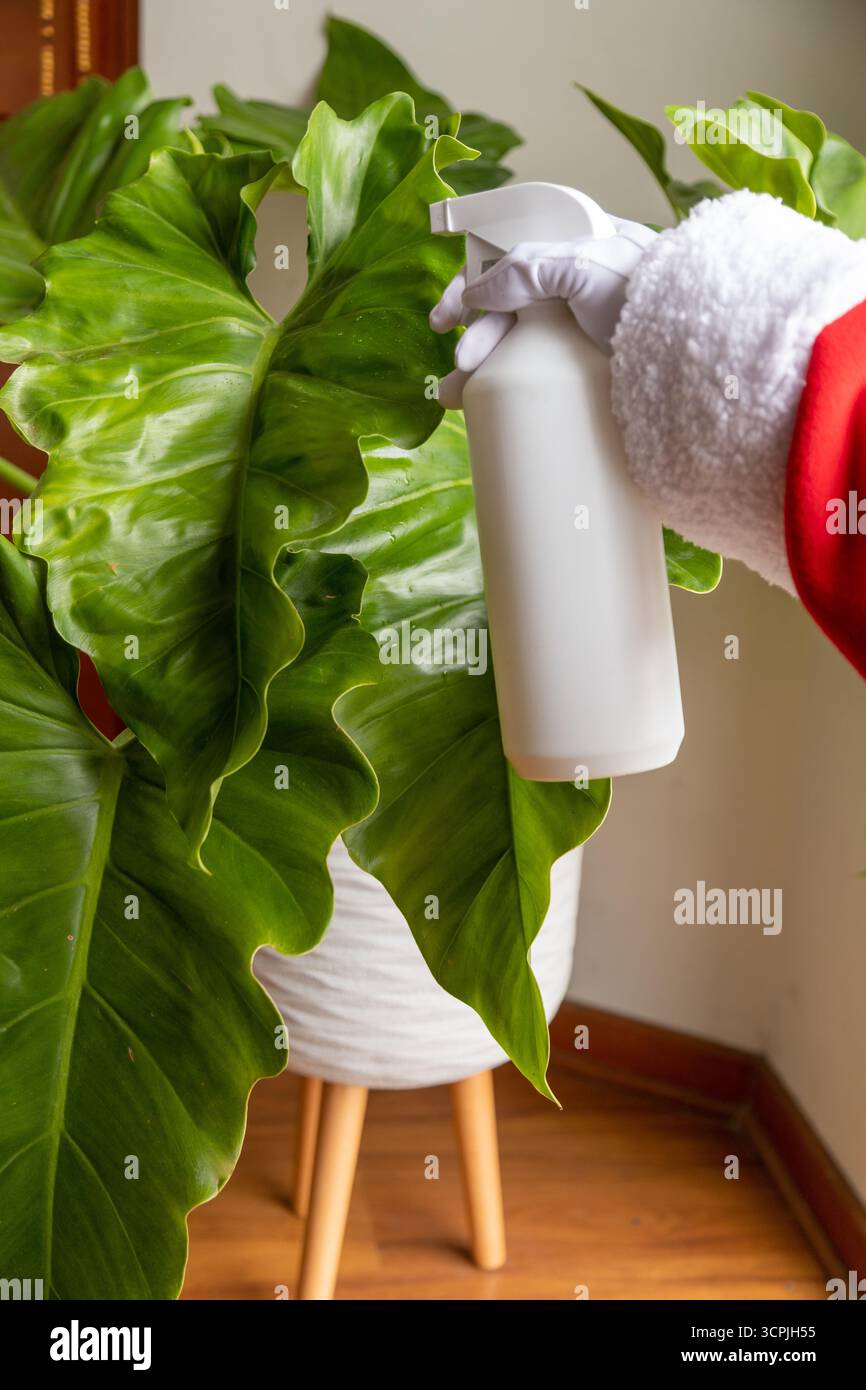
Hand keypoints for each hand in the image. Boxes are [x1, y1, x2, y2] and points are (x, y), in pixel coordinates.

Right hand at [429, 217, 655, 407]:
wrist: (699, 348)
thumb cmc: (650, 294)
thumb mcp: (586, 267)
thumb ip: (528, 269)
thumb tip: (475, 293)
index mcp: (577, 247)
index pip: (509, 258)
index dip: (472, 283)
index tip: (449, 315)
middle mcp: (577, 287)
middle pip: (510, 309)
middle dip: (477, 337)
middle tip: (458, 367)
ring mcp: (584, 330)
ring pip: (521, 346)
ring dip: (483, 370)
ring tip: (457, 398)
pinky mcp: (591, 368)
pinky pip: (542, 375)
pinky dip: (511, 388)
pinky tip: (488, 405)